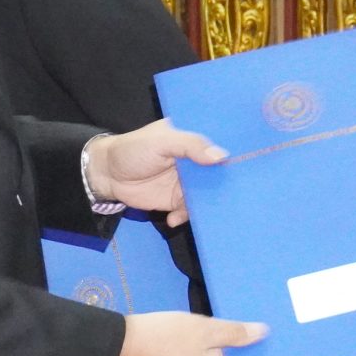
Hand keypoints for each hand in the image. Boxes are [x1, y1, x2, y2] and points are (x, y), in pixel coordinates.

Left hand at [85, 120, 225, 226]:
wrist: (106, 175)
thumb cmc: (133, 150)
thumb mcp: (162, 141)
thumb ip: (190, 145)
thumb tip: (221, 157)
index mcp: (192, 138)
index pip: (219, 142)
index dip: (234, 151)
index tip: (250, 161)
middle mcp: (195, 160)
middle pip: (218, 172)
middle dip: (225, 182)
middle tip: (233, 193)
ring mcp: (187, 181)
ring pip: (207, 193)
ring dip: (206, 203)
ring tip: (202, 210)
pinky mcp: (177, 200)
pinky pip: (190, 210)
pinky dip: (185, 215)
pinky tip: (173, 217)